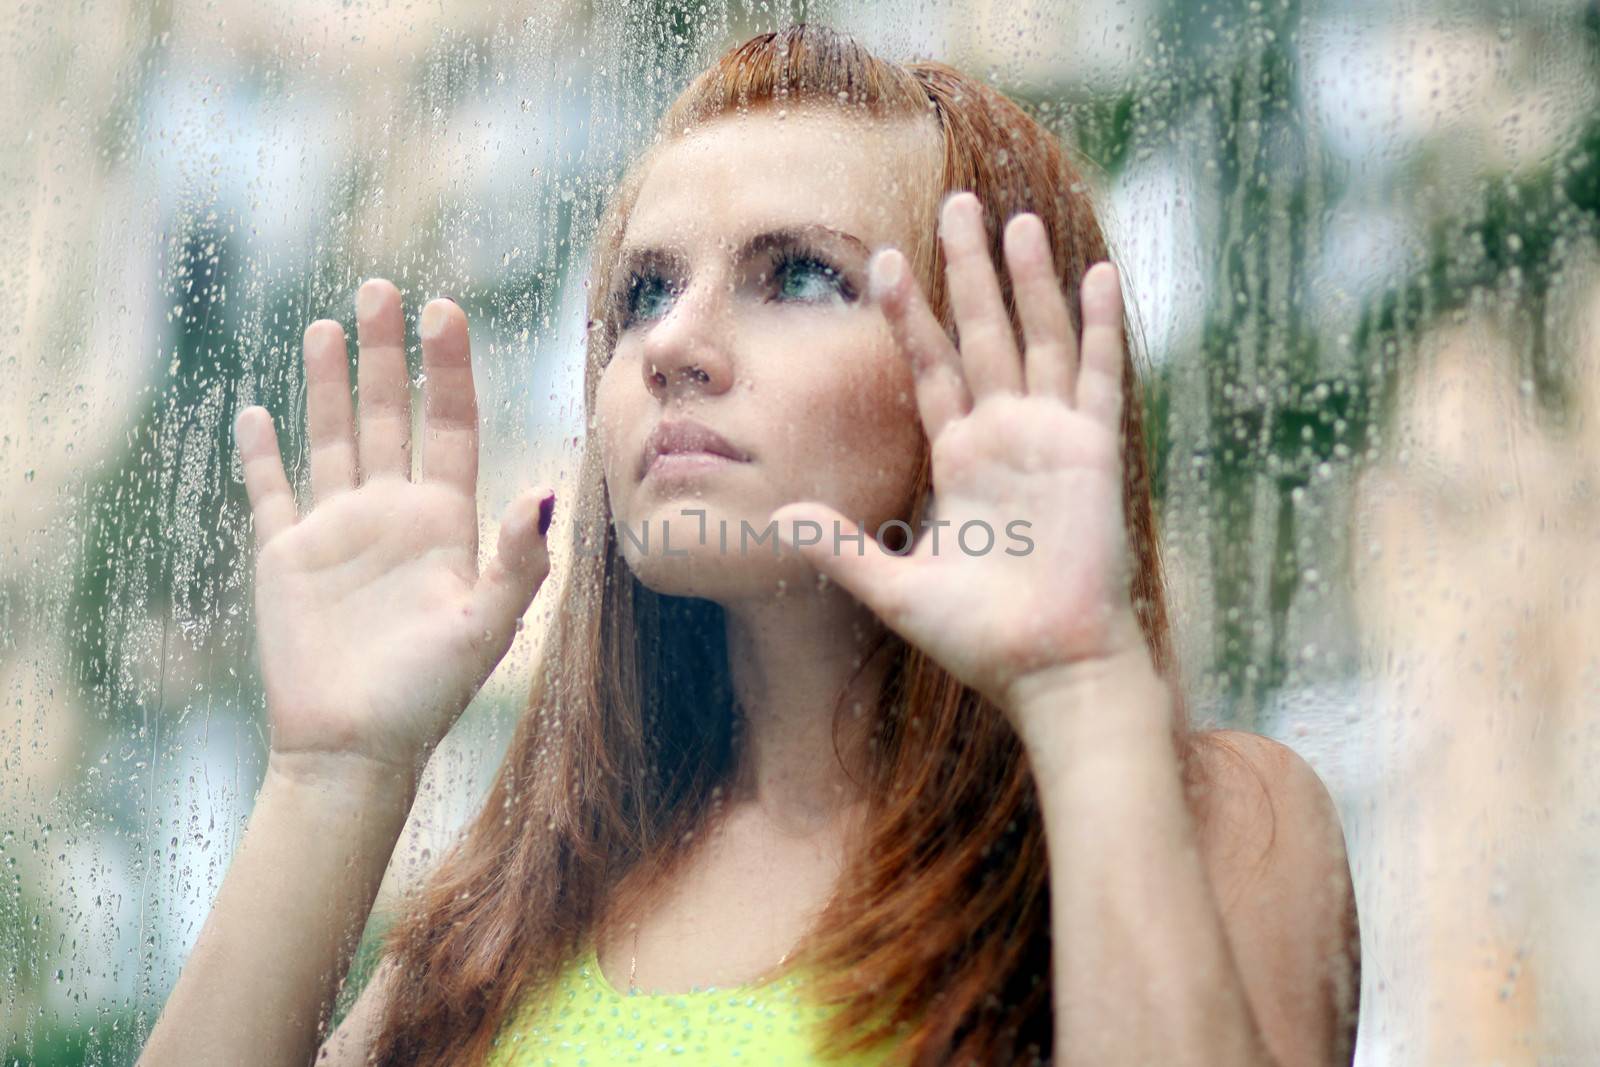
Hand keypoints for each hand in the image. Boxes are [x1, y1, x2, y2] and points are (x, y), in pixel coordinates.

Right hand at [235, 280, 553, 776]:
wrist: (355, 746)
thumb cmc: (428, 694)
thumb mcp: (485, 625)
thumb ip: (517, 559)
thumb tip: (548, 490)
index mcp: (445, 523)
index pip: (451, 427)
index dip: (450, 370)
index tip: (446, 310)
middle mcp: (394, 515)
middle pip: (391, 415)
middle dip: (388, 353)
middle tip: (382, 288)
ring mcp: (339, 531)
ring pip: (334, 438)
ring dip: (331, 383)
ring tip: (328, 325)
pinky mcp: (287, 556)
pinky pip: (272, 492)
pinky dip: (262, 454)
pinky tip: (257, 411)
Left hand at [769, 193, 1147, 728]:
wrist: (1047, 669)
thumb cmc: (978, 638)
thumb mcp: (894, 588)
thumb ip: (840, 548)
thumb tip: (778, 516)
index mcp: (959, 458)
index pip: (929, 366)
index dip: (907, 315)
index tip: (882, 261)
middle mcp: (1005, 435)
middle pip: (982, 332)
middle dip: (967, 270)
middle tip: (953, 204)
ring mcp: (1052, 438)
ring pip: (1038, 338)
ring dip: (1028, 280)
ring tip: (1015, 220)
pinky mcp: (1093, 452)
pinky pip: (1097, 376)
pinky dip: (1099, 326)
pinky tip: (1097, 273)